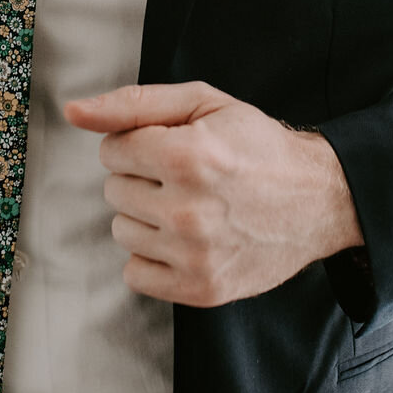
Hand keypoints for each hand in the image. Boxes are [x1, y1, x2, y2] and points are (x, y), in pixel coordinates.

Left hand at [64, 81, 363, 306]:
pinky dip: (153, 255)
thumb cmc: (257, 146)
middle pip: (114, 190)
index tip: (170, 146)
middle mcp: (189, 210)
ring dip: (146, 216)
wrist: (318, 199)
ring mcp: (194, 255)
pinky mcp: (200, 288)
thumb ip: (133, 104)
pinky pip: (135, 274)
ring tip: (189, 205)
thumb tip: (74, 112)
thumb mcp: (203, 104)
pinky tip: (185, 238)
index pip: (111, 151)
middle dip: (142, 178)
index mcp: (188, 156)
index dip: (138, 143)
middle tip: (187, 176)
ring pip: (121, 231)